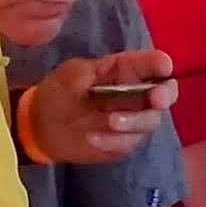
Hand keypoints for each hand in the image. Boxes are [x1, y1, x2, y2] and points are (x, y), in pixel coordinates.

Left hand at [23, 49, 173, 166]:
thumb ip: (98, 72)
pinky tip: (92, 138)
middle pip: (165, 93)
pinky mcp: (123, 142)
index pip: (150, 64)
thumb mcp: (73, 74)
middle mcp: (136, 94)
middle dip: (165, 95)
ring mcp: (132, 119)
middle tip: (156, 100)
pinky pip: (129, 142)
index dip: (160, 64)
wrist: (40, 124)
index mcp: (124, 71)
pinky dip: (113, 141)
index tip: (164, 66)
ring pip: (150, 121)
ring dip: (134, 121)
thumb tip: (123, 71)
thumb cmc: (58, 91)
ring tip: (109, 121)